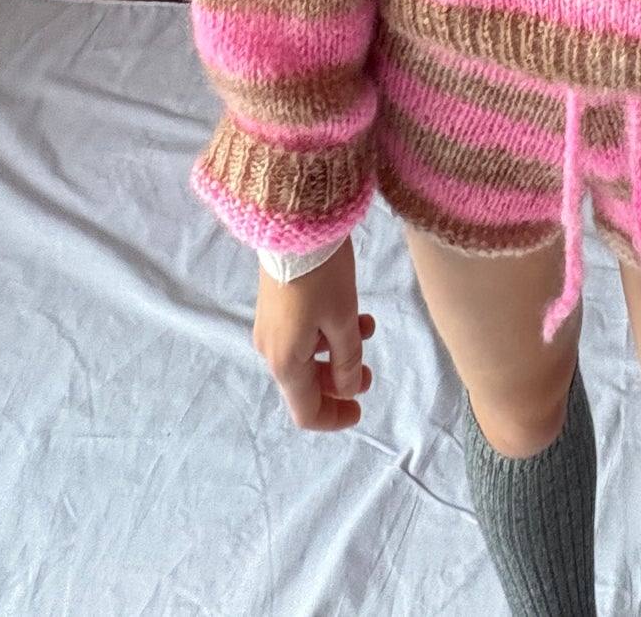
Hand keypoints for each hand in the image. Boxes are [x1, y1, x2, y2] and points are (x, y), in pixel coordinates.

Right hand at [252, 238, 375, 430]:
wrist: (292, 223)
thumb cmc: (321, 277)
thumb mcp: (343, 320)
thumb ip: (348, 361)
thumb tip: (349, 390)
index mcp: (285, 362)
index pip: (305, 411)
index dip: (334, 417)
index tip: (360, 411)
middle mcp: (271, 349)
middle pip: (306, 384)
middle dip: (341, 382)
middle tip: (371, 373)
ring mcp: (270, 326)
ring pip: (307, 355)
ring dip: (338, 352)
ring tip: (368, 330)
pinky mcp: (274, 304)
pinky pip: (302, 333)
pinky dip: (327, 332)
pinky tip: (353, 313)